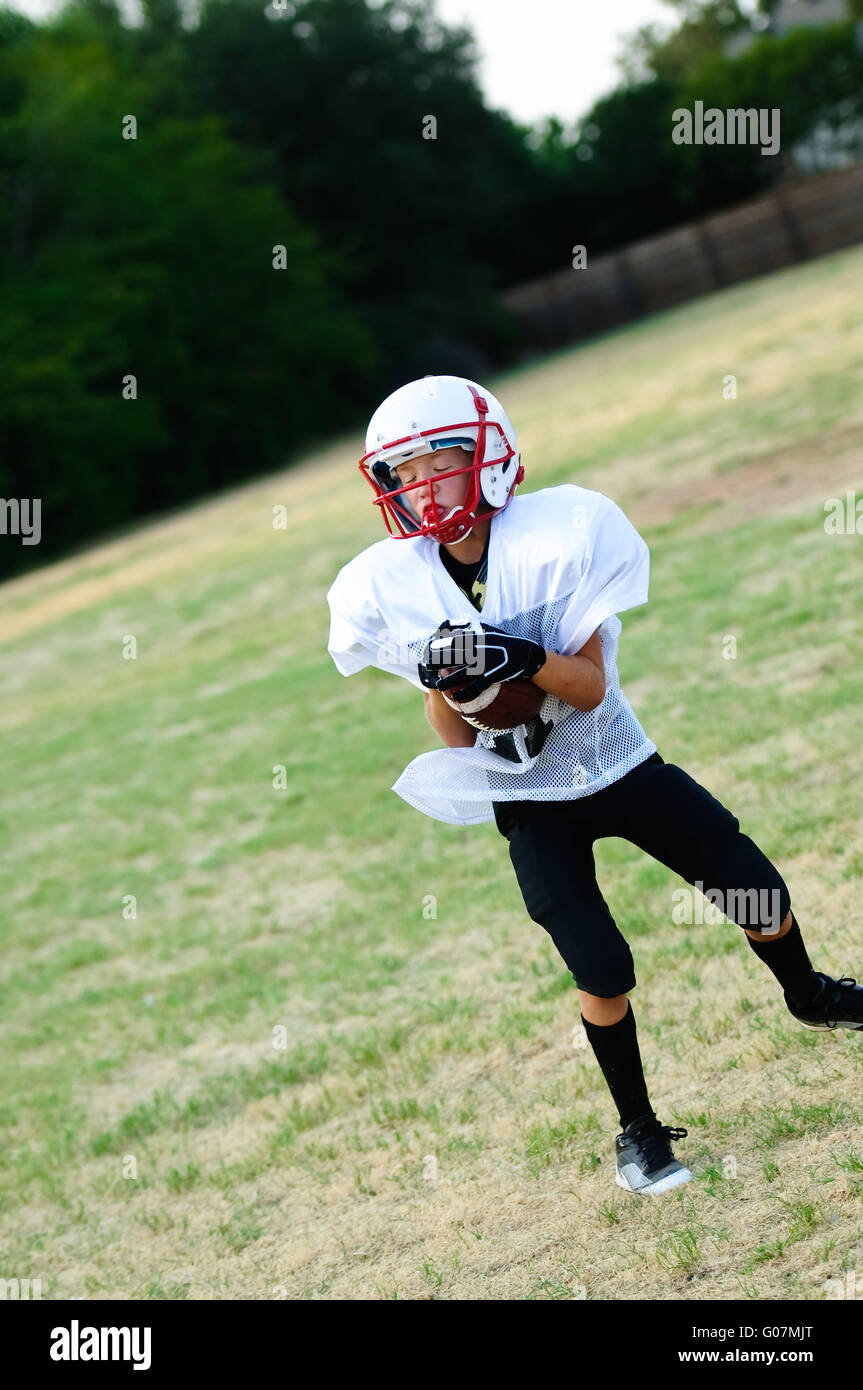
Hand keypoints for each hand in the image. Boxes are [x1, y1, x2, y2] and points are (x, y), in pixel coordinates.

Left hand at [418, 620, 545, 701]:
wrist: (525, 655)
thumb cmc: (505, 642)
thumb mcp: (489, 631)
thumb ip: (474, 629)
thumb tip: (459, 624)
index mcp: (477, 639)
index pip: (453, 641)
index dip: (440, 646)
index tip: (429, 650)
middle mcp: (478, 651)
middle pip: (453, 656)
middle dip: (438, 661)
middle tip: (428, 666)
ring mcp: (484, 665)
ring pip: (461, 674)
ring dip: (448, 680)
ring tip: (438, 685)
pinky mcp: (491, 677)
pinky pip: (475, 687)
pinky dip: (465, 693)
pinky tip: (456, 697)